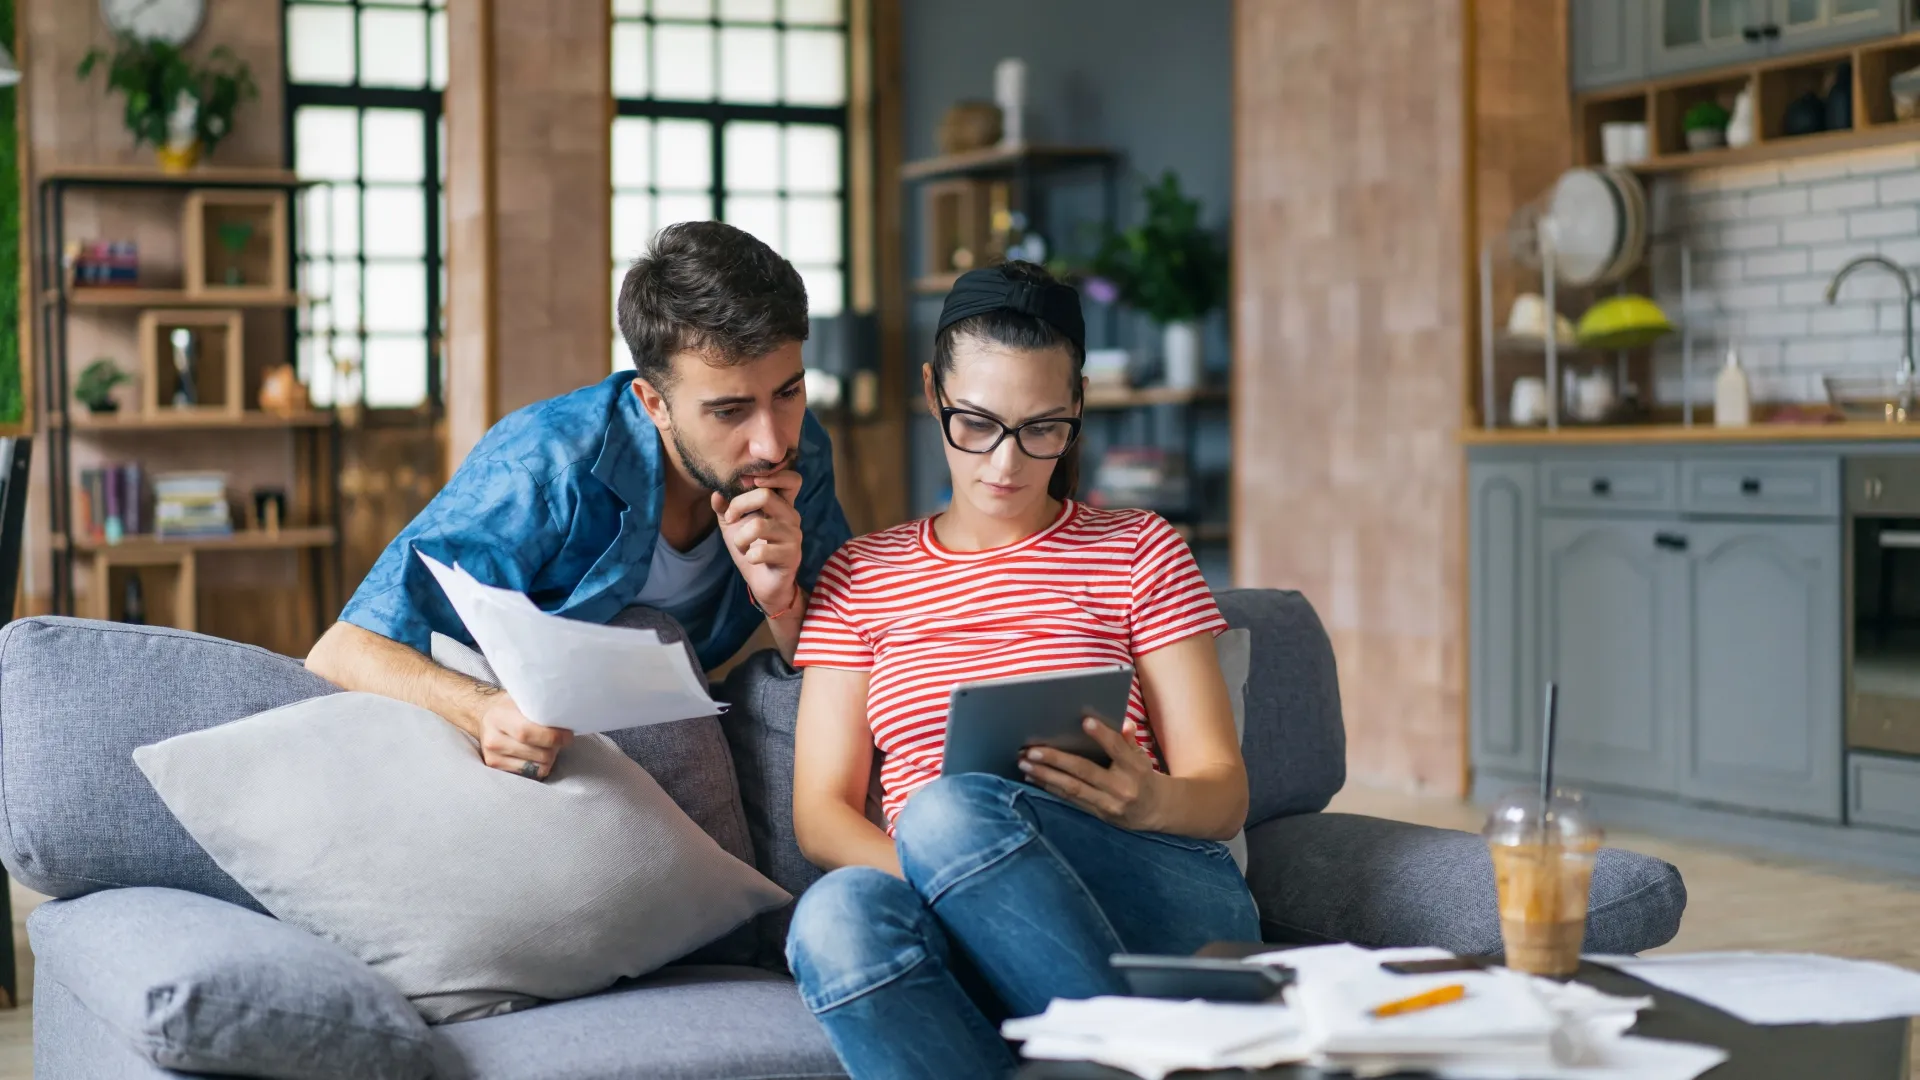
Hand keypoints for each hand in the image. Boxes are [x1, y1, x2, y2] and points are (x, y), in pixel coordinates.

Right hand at [473, 690, 573, 779]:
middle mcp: (493, 739)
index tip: (568, 735)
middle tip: (561, 738)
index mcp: (500, 717)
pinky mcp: (497, 768)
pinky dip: (540, 765)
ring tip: (547, 745)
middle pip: (538, 753)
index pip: (528, 732)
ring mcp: (494, 756)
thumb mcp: (521, 699)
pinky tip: (538, 753)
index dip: (553, 736)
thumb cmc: (510, 707)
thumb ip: (539, 707)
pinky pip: (531, 773)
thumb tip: (566, 716)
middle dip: (555, 747)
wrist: (485, 717)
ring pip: (537, 766)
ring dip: (549, 757)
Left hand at [711, 470, 803, 616]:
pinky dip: (748, 556)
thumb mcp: (733, 526)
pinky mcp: (791, 556)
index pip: (791, 479)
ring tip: (741, 546)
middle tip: (730, 518)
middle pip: (765, 495)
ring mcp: (793, 536)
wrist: (764, 583)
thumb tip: (716, 493)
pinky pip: (760, 551)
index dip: (772, 475)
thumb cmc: (752, 549)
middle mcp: (791, 516)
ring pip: (758, 525)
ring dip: (740, 538)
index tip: (747, 483)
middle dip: (739, 505)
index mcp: (782, 505)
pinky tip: (752, 560)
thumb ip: (725, 508)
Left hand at [1018, 717, 1165, 830]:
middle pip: (1085, 771)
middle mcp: (1121, 788)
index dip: (1102, 735)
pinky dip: (1050, 788)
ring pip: (1072, 788)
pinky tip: (1033, 778)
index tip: (1085, 722)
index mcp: (1135, 768)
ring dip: (1045, 775)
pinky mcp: (1098, 814)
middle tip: (1031, 750)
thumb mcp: (1143, 756)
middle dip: (1056, 760)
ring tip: (1024, 764)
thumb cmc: (1144, 776)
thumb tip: (1124, 723)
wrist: (1156, 811)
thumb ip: (1130, 740)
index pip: (1118, 749)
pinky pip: (1071, 800)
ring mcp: (1108, 803)